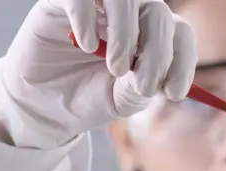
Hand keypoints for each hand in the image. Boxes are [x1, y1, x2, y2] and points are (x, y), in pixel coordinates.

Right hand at [0, 0, 196, 147]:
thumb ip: (140, 88)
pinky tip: (86, 45)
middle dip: (157, 53)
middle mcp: (129, 16)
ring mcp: (98, 6)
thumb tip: (156, 78)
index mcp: (149, 38)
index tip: (173, 92)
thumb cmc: (86, 99)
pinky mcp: (63, 1)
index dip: (183, 61)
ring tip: (115, 69)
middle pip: (158, 13)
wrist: (42, 105)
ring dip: (126, 35)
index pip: (180, 33)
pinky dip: (88, 18)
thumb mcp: (120, 101)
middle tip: (142, 85)